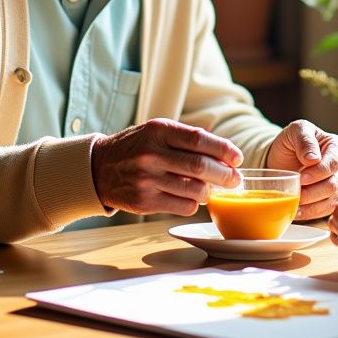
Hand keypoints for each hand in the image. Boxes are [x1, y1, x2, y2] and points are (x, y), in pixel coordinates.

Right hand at [91, 118, 241, 215]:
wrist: (99, 168)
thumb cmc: (137, 147)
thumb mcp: (157, 131)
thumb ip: (188, 138)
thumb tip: (226, 153)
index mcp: (158, 131)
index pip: (199, 139)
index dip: (223, 150)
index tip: (238, 158)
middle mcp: (152, 154)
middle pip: (200, 166)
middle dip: (225, 175)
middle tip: (235, 179)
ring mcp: (147, 180)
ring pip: (195, 190)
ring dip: (209, 191)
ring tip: (210, 188)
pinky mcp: (145, 202)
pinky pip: (184, 206)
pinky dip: (194, 203)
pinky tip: (191, 197)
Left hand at [266, 119, 337, 219]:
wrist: (282, 158)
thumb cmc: (291, 141)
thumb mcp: (295, 131)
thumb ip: (305, 140)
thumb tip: (313, 158)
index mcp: (335, 146)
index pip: (333, 162)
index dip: (318, 172)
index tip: (301, 177)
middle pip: (333, 184)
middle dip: (313, 191)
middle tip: (296, 193)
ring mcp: (336, 185)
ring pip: (331, 201)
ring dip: (311, 205)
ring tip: (295, 204)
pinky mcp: (329, 200)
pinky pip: (325, 212)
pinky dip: (311, 214)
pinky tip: (297, 212)